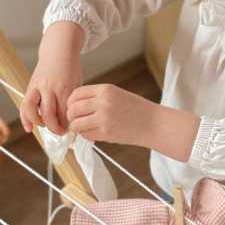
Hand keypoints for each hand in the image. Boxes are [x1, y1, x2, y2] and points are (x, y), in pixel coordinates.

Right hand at [20, 22, 83, 135]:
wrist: (59, 49)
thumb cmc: (70, 67)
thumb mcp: (77, 83)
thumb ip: (72, 101)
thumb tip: (70, 121)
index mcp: (65, 88)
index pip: (64, 113)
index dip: (67, 125)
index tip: (70, 129)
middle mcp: (50, 88)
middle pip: (49, 115)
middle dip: (55, 128)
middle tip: (61, 132)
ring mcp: (39, 86)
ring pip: (33, 110)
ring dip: (39, 123)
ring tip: (46, 127)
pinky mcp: (31, 85)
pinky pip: (25, 104)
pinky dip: (25, 118)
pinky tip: (29, 128)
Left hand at [67, 84, 200, 161]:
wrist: (153, 123)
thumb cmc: (136, 109)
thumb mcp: (116, 94)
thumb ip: (97, 97)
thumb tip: (75, 106)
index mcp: (105, 89)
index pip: (76, 94)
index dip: (71, 102)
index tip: (73, 108)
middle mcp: (103, 102)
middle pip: (73, 109)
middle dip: (71, 116)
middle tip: (75, 120)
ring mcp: (104, 118)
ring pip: (76, 123)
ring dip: (77, 127)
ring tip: (84, 128)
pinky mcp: (106, 133)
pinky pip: (86, 134)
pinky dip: (86, 135)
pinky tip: (93, 133)